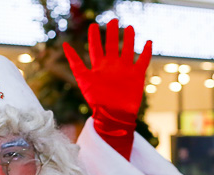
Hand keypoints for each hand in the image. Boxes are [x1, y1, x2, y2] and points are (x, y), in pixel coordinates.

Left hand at [63, 19, 151, 159]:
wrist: (113, 114)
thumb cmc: (97, 99)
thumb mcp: (83, 78)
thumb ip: (75, 62)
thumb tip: (65, 45)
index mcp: (99, 66)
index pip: (96, 47)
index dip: (94, 36)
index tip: (94, 25)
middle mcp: (112, 66)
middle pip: (112, 45)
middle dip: (112, 33)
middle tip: (113, 20)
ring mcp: (125, 70)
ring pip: (127, 50)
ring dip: (129, 39)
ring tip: (129, 27)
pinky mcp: (136, 76)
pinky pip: (142, 61)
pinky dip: (146, 52)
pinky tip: (148, 42)